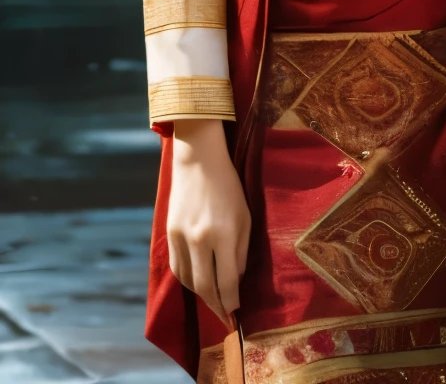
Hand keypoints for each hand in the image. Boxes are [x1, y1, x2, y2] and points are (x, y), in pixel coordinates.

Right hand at [168, 120, 250, 322]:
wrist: (198, 161)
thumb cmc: (229, 187)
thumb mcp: (245, 216)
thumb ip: (240, 251)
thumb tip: (236, 280)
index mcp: (223, 234)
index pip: (227, 281)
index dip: (232, 301)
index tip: (237, 312)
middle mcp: (199, 240)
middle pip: (205, 287)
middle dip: (216, 305)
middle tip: (225, 315)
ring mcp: (180, 238)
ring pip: (188, 281)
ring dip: (201, 295)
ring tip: (213, 300)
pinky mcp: (168, 235)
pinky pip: (177, 268)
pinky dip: (187, 280)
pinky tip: (198, 282)